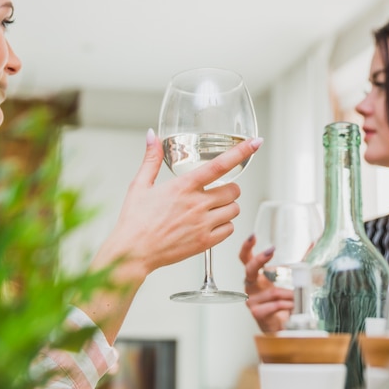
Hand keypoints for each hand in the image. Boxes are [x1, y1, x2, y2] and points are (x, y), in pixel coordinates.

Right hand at [81, 130, 261, 343]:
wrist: (133, 252)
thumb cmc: (134, 221)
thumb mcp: (139, 185)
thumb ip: (151, 159)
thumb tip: (152, 136)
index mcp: (183, 186)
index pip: (220, 165)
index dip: (241, 152)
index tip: (256, 143)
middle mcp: (197, 204)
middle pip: (233, 190)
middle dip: (229, 189)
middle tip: (217, 192)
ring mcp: (203, 224)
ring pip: (234, 210)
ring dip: (228, 207)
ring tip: (213, 209)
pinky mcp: (205, 242)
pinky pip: (230, 230)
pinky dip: (225, 226)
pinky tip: (211, 224)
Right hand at [239, 235, 292, 332]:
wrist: (281, 327)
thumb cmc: (283, 302)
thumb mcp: (291, 279)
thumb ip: (300, 263)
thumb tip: (312, 244)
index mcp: (257, 276)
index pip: (246, 259)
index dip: (247, 247)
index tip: (253, 237)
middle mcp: (251, 286)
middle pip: (249, 269)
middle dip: (259, 259)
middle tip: (270, 251)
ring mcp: (252, 300)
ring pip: (273, 290)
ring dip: (290, 293)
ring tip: (298, 297)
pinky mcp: (257, 312)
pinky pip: (275, 304)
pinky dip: (287, 305)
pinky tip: (292, 306)